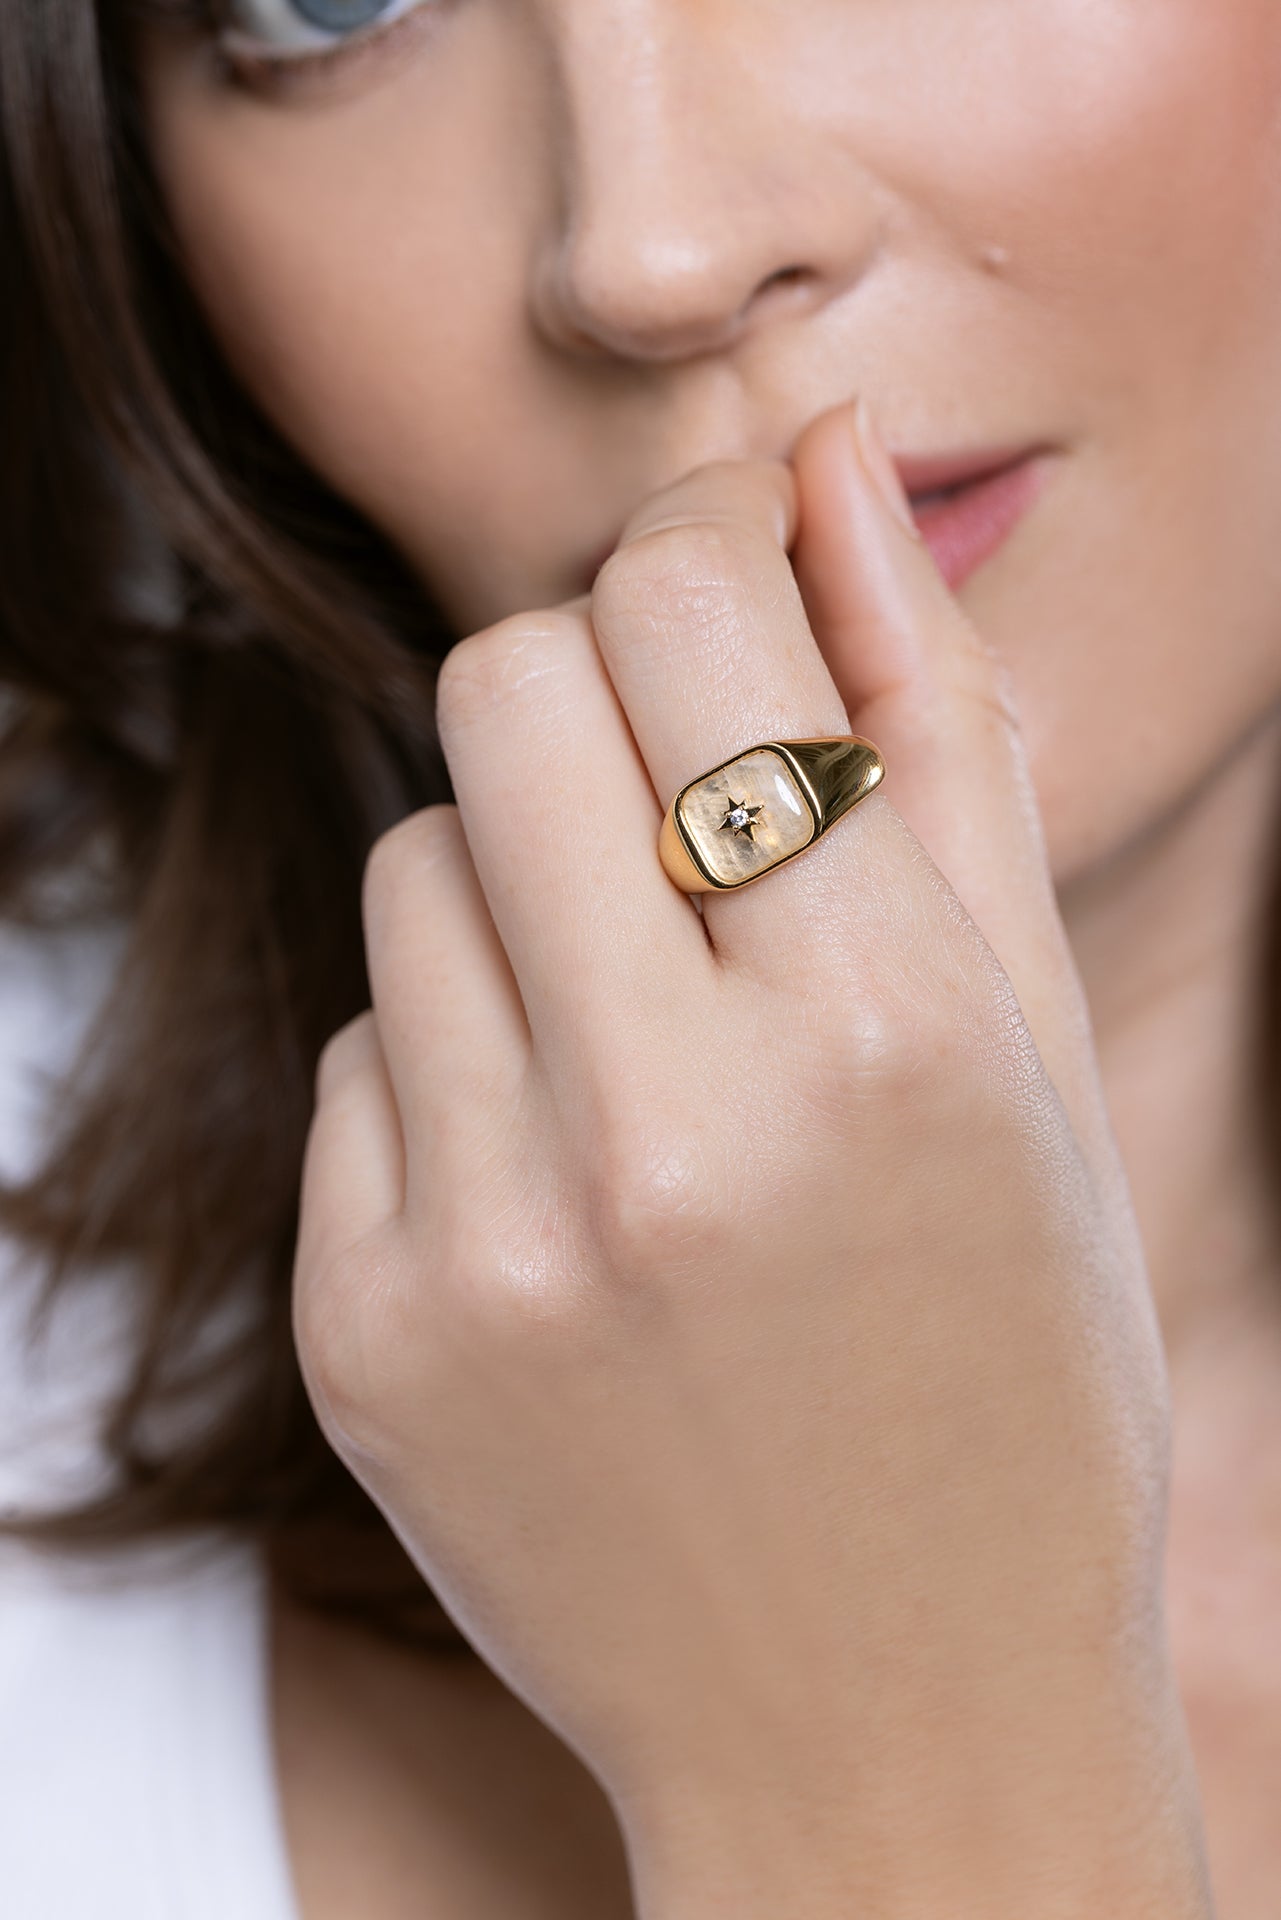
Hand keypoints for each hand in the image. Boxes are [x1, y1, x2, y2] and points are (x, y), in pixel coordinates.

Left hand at [292, 399, 1210, 1915]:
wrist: (889, 1715)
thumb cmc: (1007, 1361)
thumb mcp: (1036, 1039)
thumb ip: (935, 726)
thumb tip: (827, 463)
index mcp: (888, 1033)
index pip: (685, 606)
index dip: (700, 545)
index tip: (722, 580)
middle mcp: (669, 1133)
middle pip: (498, 684)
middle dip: (590, 686)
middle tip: (678, 790)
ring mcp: (490, 1247)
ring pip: (411, 858)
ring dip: (521, 887)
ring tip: (642, 1034)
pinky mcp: (366, 1332)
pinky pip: (363, 1049)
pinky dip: (461, 1058)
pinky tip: (571, 1176)